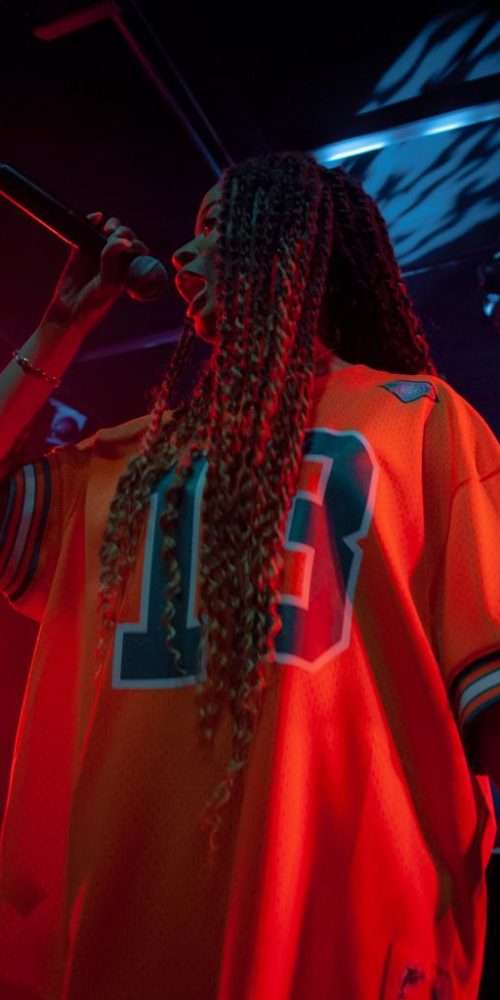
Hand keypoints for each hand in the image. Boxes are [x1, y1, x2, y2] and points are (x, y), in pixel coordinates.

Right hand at [41, 212, 150, 335]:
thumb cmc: (93, 302)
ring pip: (110, 230)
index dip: (136, 243)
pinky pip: (90, 229)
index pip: (139, 250)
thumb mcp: (107, 282)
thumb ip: (113, 260)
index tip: (128, 245)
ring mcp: (99, 253)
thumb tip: (123, 240)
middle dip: (123, 232)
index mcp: (128, 271)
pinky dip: (94, 220)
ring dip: (113, 224)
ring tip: (106, 229)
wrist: (68, 311)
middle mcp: (116, 261)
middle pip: (126, 237)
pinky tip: (94, 218)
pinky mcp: (82, 249)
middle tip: (112, 235)